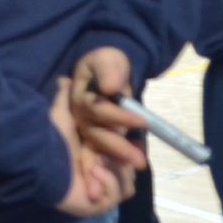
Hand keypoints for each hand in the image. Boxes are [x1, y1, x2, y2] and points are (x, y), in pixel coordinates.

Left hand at [49, 78, 132, 216]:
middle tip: (132, 149)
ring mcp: (97, 190)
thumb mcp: (61, 113)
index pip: (121, 154)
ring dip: (117, 170)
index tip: (139, 133)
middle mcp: (96, 173)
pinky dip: (109, 183)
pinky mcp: (94, 204)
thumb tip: (64, 79)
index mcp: (92, 155)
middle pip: (127, 170)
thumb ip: (65, 97)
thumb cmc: (48, 136)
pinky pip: (116, 196)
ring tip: (99, 161)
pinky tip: (94, 172)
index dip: (132, 146)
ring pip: (126, 184)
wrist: (36, 158)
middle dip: (129, 157)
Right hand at [70, 46, 150, 174]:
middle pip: (95, 135)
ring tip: (140, 163)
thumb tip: (108, 88)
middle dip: (118, 148)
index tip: (143, 121)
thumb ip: (108, 71)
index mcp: (79, 97)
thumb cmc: (107, 64)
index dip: (119, 117)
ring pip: (100, 147)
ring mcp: (87, 129)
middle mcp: (79, 117)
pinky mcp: (97, 138)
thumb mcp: (107, 59)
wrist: (109, 72)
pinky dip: (122, 157)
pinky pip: (107, 151)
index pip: (97, 110)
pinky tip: (139, 154)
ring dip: (120, 157)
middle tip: (139, 161)